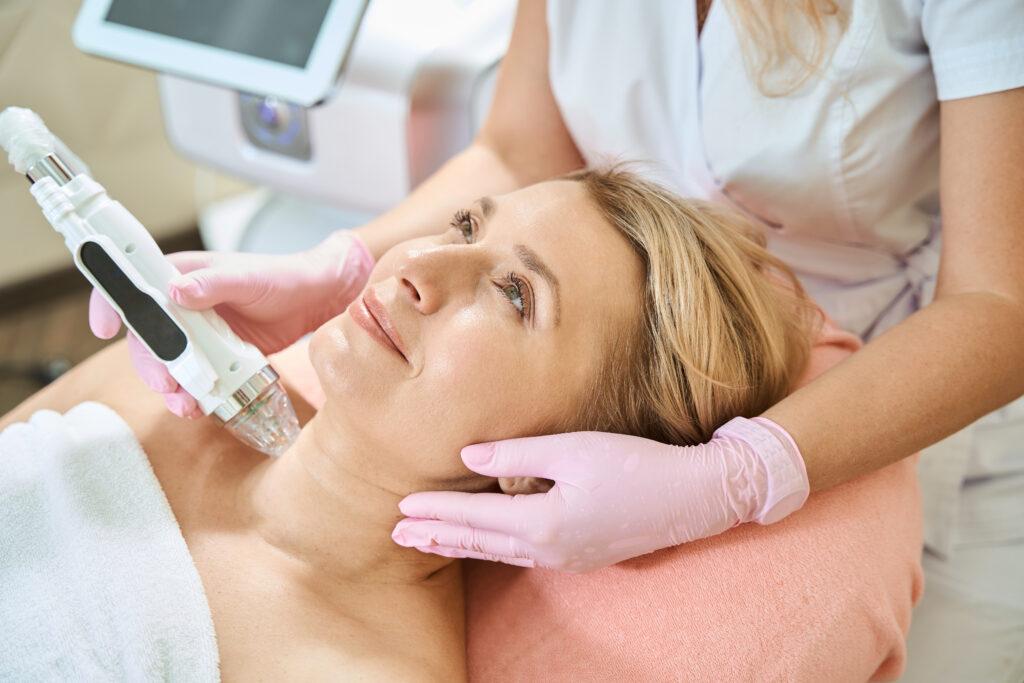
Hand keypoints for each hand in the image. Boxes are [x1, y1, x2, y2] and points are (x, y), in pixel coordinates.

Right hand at [89, 233, 373, 417]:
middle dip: (151, 365)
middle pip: (146, 338)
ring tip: (187, 406)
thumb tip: (176, 290)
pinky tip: (202, 408)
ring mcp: (197, 333)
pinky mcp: (215, 356)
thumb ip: (213, 284)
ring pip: (169, 364)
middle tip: (167, 385)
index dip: (110, 304)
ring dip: (172, 388)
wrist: (315, 300)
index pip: (130, 286)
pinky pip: (195, 378)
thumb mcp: (248, 277)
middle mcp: (181, 305)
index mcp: (180, 276)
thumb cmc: (281, 277)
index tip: (103, 329)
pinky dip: (195, 394)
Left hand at [391, 417, 808, 571]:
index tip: (402, 507)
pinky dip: (492, 548)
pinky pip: (521, 554)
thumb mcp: (575, 450)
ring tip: (428, 542)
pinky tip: (486, 542)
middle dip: (437, 536)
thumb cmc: (636, 465)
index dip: (437, 511)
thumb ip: (518, 455)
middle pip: (479, 543)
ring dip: (460, 545)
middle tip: (398, 535)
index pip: (474, 518)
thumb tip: (468, 457)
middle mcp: (548, 549)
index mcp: (542, 523)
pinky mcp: (579, 555)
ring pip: (498, 552)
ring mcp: (565, 558)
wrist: (693, 497)